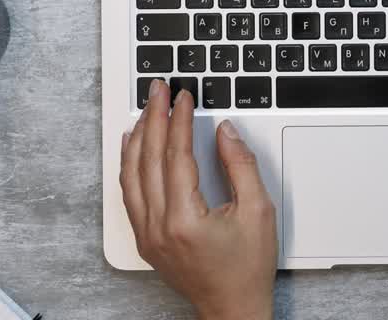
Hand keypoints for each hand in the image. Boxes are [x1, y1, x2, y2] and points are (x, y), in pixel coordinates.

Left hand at [121, 80, 276, 319]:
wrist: (233, 308)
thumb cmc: (247, 267)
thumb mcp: (258, 211)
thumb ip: (240, 166)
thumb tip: (224, 131)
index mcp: (185, 219)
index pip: (177, 155)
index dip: (180, 120)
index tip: (184, 96)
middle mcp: (159, 226)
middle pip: (149, 158)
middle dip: (154, 117)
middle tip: (159, 89)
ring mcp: (147, 234)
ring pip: (131, 174)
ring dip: (138, 136)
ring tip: (146, 109)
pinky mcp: (145, 238)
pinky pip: (129, 193)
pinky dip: (129, 163)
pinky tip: (133, 144)